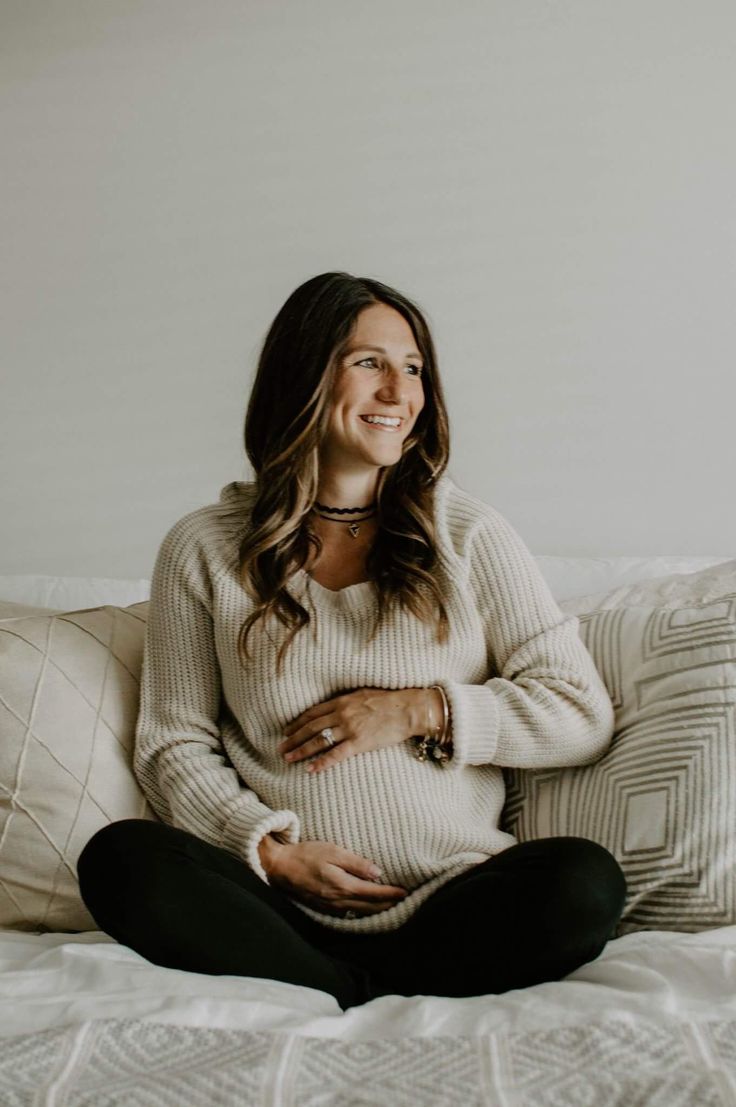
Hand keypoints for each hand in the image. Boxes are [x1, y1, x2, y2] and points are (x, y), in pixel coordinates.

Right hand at [260, 838, 407, 915]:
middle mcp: (339, 901)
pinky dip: (363, 911)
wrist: (281, 867)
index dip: (391, 894)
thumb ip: (356, 863)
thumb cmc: (307, 855)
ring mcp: (331, 907)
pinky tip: (368, 907)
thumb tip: (377, 872)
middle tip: (405, 901)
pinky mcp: (325, 908)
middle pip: (370, 907)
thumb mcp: (333, 852)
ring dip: (377, 910)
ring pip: (361, 912)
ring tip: (391, 906)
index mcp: (343, 886)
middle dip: (388, 905)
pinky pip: (350, 913)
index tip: (405, 892)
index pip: (374, 893)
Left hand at [278, 687, 432, 773]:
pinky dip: (321, 762)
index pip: (312, 713)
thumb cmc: (389, 700)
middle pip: (310, 727)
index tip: (286, 731)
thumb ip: (347, 701)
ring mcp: (350, 728)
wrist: (408, 708)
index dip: (296, 723)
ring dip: (300, 750)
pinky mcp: (360, 742)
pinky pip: (336, 754)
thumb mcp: (363, 694)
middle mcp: (341, 713)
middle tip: (280, 748)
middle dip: (292, 738)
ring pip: (318, 740)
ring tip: (288, 758)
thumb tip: (334, 707)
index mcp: (341, 701)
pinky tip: (310, 769)